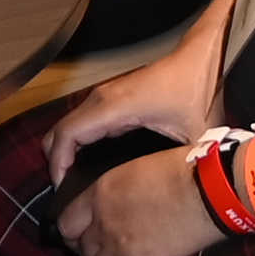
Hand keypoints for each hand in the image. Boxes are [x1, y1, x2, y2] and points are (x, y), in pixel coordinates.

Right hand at [49, 67, 216, 175]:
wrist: (199, 61)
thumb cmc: (196, 90)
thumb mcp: (193, 137)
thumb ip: (181, 165)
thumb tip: (178, 194)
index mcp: (114, 107)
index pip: (66, 134)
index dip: (58, 163)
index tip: (62, 187)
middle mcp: (101, 99)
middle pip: (57, 131)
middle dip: (56, 161)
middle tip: (67, 190)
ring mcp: (103, 96)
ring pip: (67, 125)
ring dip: (64, 151)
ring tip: (75, 180)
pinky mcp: (109, 97)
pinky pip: (80, 122)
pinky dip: (75, 142)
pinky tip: (88, 161)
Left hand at [63, 140, 223, 255]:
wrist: (210, 191)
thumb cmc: (182, 172)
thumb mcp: (134, 168)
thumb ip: (112, 189)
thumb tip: (106, 203)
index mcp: (100, 193)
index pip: (65, 223)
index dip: (72, 232)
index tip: (79, 235)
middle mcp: (104, 221)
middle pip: (81, 249)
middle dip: (90, 250)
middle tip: (103, 250)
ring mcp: (121, 246)